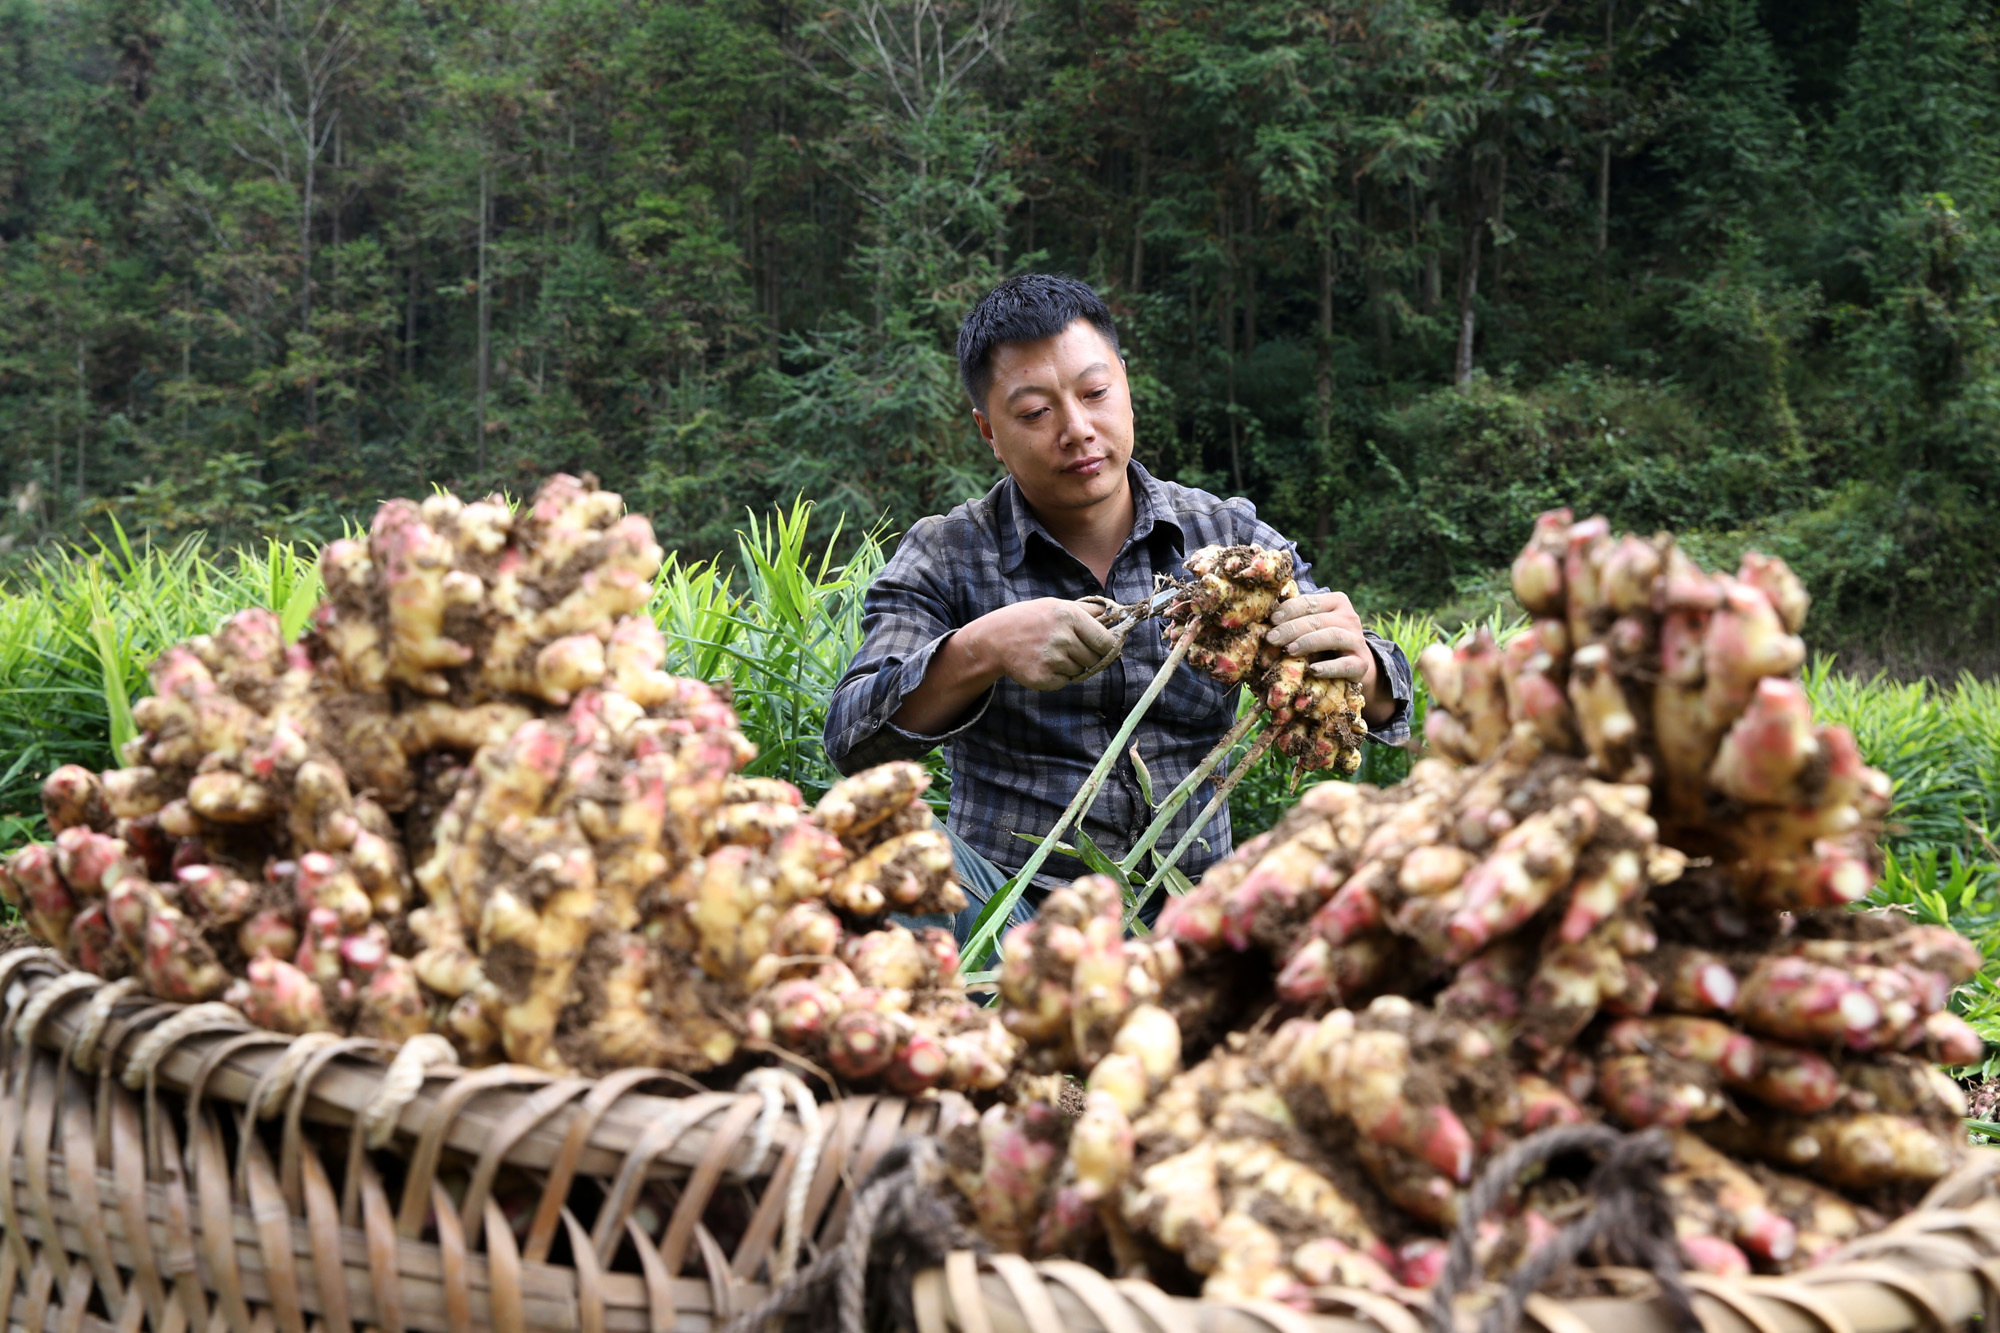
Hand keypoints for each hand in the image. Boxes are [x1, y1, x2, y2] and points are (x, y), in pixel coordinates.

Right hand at [965, 597, 1119, 691]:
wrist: (996, 638)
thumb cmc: (1030, 619)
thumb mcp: (1057, 605)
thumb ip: (1088, 611)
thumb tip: (1116, 614)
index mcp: (1069, 616)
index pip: (1105, 641)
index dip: (1106, 647)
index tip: (1099, 647)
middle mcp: (1062, 637)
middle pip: (1095, 658)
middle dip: (1087, 656)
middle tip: (1069, 648)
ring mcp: (1052, 659)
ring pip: (1080, 670)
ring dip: (1071, 665)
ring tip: (1051, 653)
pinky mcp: (1043, 678)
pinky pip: (1065, 681)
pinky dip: (1058, 676)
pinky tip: (1043, 663)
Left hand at [1266, 590, 1390, 719]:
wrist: (1355, 664)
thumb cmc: (1324, 641)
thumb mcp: (1312, 626)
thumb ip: (1296, 620)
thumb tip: (1265, 622)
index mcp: (1336, 602)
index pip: (1310, 602)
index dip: (1289, 610)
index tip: (1272, 621)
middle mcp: (1349, 617)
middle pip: (1318, 620)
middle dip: (1291, 629)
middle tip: (1272, 639)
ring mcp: (1357, 640)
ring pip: (1333, 636)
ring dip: (1308, 642)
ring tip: (1289, 650)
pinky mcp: (1361, 664)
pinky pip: (1345, 665)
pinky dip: (1328, 668)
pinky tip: (1313, 670)